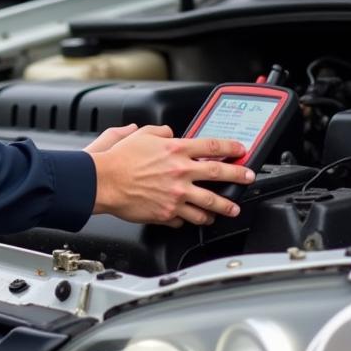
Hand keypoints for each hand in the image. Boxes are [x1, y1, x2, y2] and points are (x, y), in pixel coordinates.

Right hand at [86, 124, 253, 226]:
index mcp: (175, 150)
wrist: (103, 181)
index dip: (230, 147)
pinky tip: (195, 218)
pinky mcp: (167, 213)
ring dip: (223, 207)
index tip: (241, 150)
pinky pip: (186, 218)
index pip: (211, 145)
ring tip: (231, 209)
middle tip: (248, 178)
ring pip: (209, 204)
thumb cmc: (118, 159)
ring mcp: (176, 195)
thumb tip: (170, 132)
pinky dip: (191, 218)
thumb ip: (160, 131)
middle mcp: (180, 172)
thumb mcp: (140, 134)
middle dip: (239, 176)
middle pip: (219, 174)